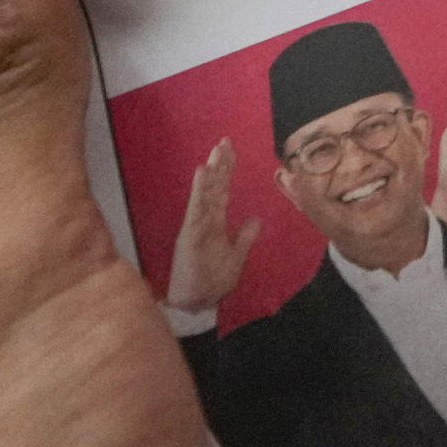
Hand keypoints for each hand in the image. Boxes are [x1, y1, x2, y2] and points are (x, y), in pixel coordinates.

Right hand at [166, 134, 258, 316]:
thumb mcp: (236, 259)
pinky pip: (197, 209)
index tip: (230, 150)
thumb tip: (255, 218)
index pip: (222, 191)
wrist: (195, 306)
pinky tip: (203, 172)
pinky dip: (200, 190)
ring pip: (205, 193)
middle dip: (219, 164)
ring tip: (216, 152)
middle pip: (214, 188)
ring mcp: (196, 226)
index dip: (226, 171)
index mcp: (215, 224)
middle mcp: (205, 221)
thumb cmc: (212, 283)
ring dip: (211, 172)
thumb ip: (244, 238)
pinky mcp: (191, 234)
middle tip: (225, 141)